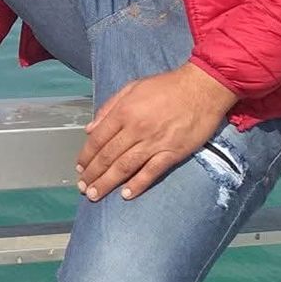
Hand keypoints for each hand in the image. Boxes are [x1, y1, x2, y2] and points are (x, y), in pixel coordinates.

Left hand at [76, 62, 237, 201]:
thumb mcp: (132, 87)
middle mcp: (136, 128)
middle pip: (109, 155)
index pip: (99, 138)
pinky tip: (126, 195)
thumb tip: (90, 128)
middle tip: (82, 187)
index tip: (79, 167)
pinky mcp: (173, 153)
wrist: (201, 88)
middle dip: (93, 174)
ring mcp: (154, 142)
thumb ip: (109, 107)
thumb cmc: (165, 86)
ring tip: (94, 194)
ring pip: (125, 167)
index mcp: (124, 111)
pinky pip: (152, 172)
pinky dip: (138, 185)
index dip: (87, 155)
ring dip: (108, 182)